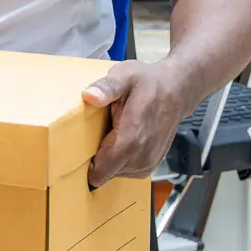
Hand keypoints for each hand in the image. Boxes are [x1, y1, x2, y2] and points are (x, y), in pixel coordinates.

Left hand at [83, 60, 187, 187]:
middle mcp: (142, 156)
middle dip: (94, 161)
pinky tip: (116, 142)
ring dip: (108, 161)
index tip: (75, 152)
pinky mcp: (153, 162)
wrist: (176, 89)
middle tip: (89, 137)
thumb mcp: (123, 77)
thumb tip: (88, 95)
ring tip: (104, 137)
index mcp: (131, 139)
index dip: (85, 165)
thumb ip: (106, 87)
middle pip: (107, 173)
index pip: (103, 170)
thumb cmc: (147, 82)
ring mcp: (149, 162)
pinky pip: (129, 171)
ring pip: (117, 174)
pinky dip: (120, 161)